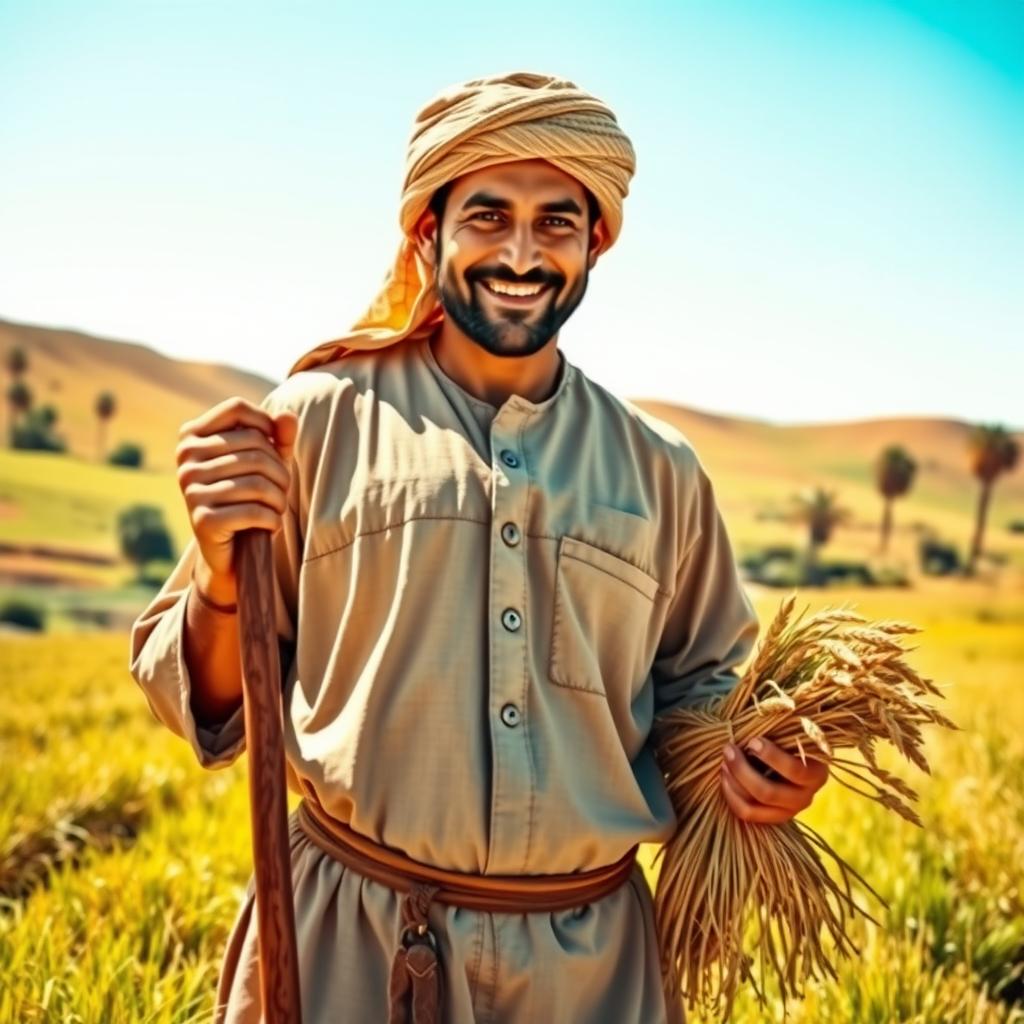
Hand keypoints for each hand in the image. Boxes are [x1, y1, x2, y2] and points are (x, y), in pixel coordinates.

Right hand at [176, 396, 297, 598]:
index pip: (238, 408)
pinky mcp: (202, 520)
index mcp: (193, 436)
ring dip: (280, 499)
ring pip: (259, 481)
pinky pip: (255, 511)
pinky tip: (271, 525)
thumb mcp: (267, 462)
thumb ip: (279, 436)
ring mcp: (190, 489)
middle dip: (281, 472)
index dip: (267, 423)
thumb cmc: (250, 497)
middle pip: (256, 447)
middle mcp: (186, 459)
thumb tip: (287, 416)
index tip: (277, 447)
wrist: (232, 550)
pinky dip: (273, 520)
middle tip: (282, 491)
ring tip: (277, 508)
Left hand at [719, 737, 828, 823]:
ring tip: (724, 761)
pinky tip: (724, 777)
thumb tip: (764, 712)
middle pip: (768, 792)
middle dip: (742, 770)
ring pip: (754, 805)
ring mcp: (788, 811)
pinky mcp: (771, 817)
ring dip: (734, 781)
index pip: (795, 771)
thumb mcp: (794, 732)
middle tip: (728, 749)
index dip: (771, 757)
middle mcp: (805, 798)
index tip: (752, 740)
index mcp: (816, 774)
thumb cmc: (791, 737)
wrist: (793, 757)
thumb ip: (783, 726)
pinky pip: (746, 813)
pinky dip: (731, 796)